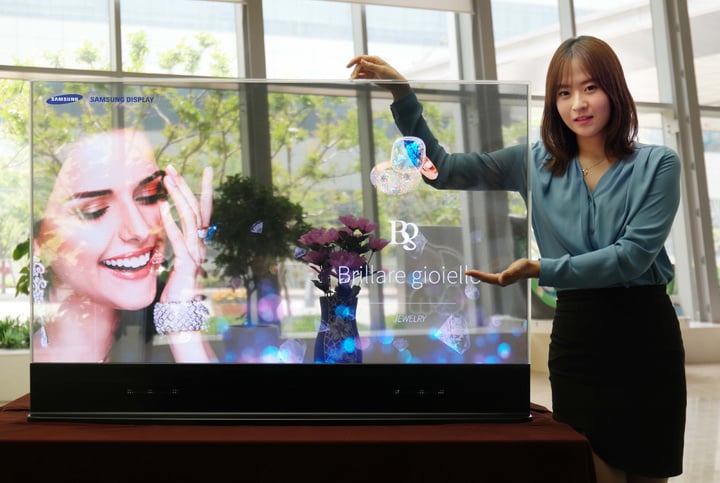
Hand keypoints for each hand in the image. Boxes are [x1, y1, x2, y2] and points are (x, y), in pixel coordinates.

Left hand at [159, 164, 213, 301]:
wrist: (180, 313)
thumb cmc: (175, 289)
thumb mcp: (176, 261)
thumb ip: (176, 244)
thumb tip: (168, 227)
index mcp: (199, 243)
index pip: (204, 211)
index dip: (204, 189)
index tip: (204, 169)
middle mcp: (201, 246)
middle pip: (198, 210)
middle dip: (185, 186)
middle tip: (172, 168)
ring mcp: (196, 254)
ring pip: (191, 219)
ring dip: (178, 197)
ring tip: (166, 181)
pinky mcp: (186, 264)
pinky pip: (179, 239)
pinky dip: (171, 221)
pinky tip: (162, 207)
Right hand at [346, 55, 410, 100]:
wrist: (395, 83)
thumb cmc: (391, 75)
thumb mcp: (381, 70)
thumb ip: (371, 66)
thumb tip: (361, 61)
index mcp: (374, 59)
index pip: (361, 58)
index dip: (353, 61)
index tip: (347, 66)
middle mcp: (371, 63)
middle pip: (359, 65)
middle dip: (355, 71)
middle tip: (353, 78)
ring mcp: (370, 70)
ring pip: (360, 71)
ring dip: (356, 75)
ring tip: (353, 80)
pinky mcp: (371, 76)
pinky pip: (362, 76)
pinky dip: (358, 77)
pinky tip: (356, 80)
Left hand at [465, 259, 539, 286]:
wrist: (530, 268)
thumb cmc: (524, 268)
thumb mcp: (518, 268)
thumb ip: (510, 273)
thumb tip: (501, 278)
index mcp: (502, 280)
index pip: (486, 278)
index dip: (477, 275)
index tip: (468, 272)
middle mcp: (500, 281)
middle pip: (484, 279)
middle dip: (475, 276)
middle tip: (465, 272)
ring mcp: (501, 280)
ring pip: (486, 278)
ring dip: (478, 276)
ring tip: (469, 273)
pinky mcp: (502, 277)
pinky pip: (489, 276)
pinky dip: (483, 274)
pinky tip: (480, 274)